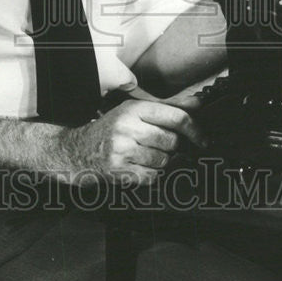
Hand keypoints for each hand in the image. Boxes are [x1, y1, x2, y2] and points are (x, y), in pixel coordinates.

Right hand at [61, 99, 204, 186]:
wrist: (78, 149)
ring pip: (164, 160)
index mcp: (134, 109)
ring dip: (163, 161)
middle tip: (162, 145)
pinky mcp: (119, 171)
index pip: (175, 118)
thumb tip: (198, 104)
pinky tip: (140, 165)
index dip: (195, 129)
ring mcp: (122, 150)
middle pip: (172, 141)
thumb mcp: (135, 110)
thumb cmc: (112, 128)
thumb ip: (168, 107)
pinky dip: (152, 174)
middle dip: (173, 146)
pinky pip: (152, 176)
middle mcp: (127, 128)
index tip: (202, 138)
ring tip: (147, 154)